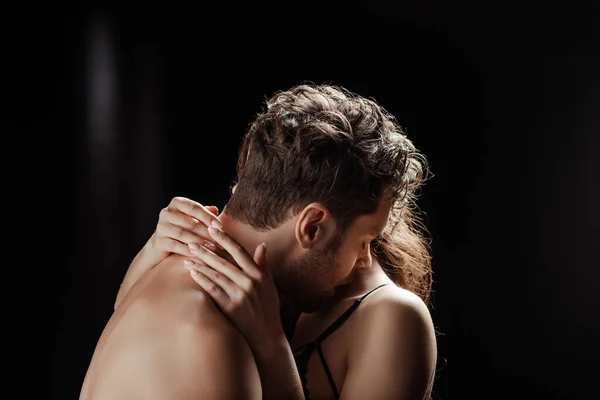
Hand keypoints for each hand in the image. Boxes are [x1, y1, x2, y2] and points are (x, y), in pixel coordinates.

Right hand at [148, 197, 223, 261]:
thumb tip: (215, 209)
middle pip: (190, 222)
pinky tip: (199, 255)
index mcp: (177, 203)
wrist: (163, 243)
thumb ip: (204, 213)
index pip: (194, 207)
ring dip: (199, 242)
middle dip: (206, 232)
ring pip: (183, 234)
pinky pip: (176, 246)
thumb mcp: (194, 218)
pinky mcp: (159, 241)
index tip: (219, 225)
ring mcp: (161, 227)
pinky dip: (188, 251)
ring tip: (212, 248)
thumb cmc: (184, 228)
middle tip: (219, 241)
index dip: (207, 216)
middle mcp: (167, 212)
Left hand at [185, 226, 285, 356]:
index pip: (239, 251)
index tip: (213, 228)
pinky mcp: (231, 307)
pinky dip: (202, 279)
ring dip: (201, 263)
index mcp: (259, 274)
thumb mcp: (270, 285)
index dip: (225, 238)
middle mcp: (250, 282)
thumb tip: (262, 246)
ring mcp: (240, 295)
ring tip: (187, 255)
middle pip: (224, 261)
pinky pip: (213, 290)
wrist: (267, 336)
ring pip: (216, 274)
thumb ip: (263, 266)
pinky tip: (192, 272)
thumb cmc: (268, 309)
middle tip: (192, 241)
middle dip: (207, 250)